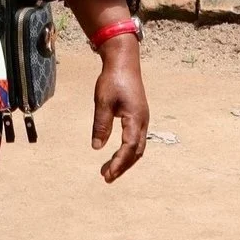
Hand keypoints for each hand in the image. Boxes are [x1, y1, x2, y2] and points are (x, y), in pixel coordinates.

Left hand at [89, 36, 147, 182]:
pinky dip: (128, 151)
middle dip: (122, 166)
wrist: (124, 61)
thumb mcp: (103, 102)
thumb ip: (101, 125)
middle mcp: (143, 121)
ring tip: (109, 171)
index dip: (118, 163)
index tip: (106, 174)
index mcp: (135, 118)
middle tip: (106, 177)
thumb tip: (96, 147)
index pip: (129, 148)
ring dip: (125, 160)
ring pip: (138, 147)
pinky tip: (117, 155)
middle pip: (136, 152)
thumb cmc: (113, 79)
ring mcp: (143, 119)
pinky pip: (137, 139)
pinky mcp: (139, 116)